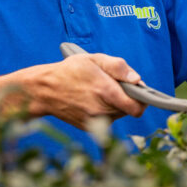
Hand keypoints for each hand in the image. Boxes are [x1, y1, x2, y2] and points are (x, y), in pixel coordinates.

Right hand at [30, 53, 146, 129]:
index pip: (137, 107)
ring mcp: (94, 122)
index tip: (139, 91)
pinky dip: (105, 111)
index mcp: (105, 92)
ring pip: (118, 115)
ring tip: (101, 91)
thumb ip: (118, 67)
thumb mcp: (93, 59)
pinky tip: (93, 100)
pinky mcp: (88, 128)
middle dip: (128, 98)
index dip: (142, 99)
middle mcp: (101, 110)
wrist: (43, 91)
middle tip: (115, 86)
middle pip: (129, 110)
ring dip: (116, 105)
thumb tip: (137, 79)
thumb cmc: (69, 71)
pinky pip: (106, 120)